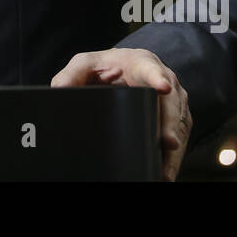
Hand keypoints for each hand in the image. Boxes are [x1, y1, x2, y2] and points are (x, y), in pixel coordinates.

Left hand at [51, 47, 191, 180]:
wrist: (121, 71)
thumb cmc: (104, 67)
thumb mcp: (85, 64)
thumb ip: (71, 75)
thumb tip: (58, 92)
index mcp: (142, 63)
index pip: (151, 68)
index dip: (158, 77)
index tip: (162, 86)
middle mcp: (165, 80)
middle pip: (171, 103)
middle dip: (170, 124)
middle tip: (168, 143)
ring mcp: (174, 102)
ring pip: (178, 126)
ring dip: (173, 149)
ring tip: (165, 170)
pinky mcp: (176, 121)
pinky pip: (178, 140)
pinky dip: (173, 158)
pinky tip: (165, 173)